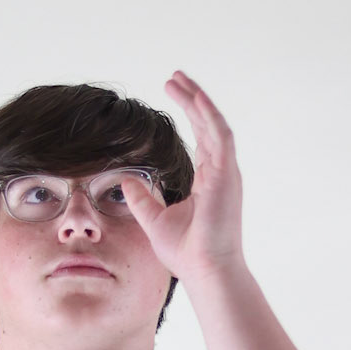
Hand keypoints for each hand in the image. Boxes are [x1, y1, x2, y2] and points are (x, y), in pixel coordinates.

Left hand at [121, 71, 245, 284]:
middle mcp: (220, 173)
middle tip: (174, 78)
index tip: (172, 94)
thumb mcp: (153, 219)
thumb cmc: (185, 252)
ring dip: (198, 100)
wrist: (205, 271)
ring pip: (214, 125)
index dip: (188, 114)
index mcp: (208, 181)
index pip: (201, 139)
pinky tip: (196, 98)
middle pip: (207, 125)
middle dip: (191, 99)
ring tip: (180, 80)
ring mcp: (226, 173)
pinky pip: (220, 136)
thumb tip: (124, 178)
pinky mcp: (226, 176)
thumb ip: (140, 197)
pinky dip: (209, 115)